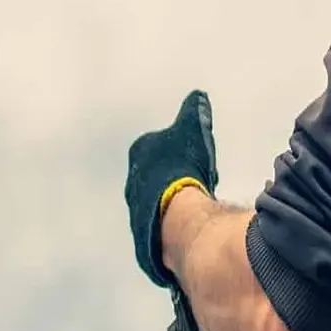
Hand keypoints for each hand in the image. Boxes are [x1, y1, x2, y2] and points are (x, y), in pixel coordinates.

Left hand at [125, 90, 219, 285]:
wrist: (176, 214)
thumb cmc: (183, 166)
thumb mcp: (192, 126)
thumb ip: (194, 109)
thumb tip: (197, 96)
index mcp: (139, 153)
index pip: (157, 145)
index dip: (179, 148)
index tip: (195, 154)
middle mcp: (132, 182)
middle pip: (156, 175)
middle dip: (174, 176)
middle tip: (197, 178)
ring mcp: (136, 210)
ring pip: (157, 201)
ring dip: (174, 200)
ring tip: (197, 202)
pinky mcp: (145, 235)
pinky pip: (161, 224)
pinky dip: (174, 221)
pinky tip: (192, 221)